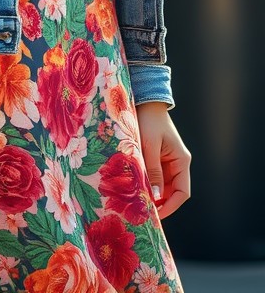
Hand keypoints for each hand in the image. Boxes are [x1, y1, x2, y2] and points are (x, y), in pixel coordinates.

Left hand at [136, 101, 190, 218]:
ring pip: (162, 186)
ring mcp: (167, 162)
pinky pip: (154, 177)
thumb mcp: (150, 145)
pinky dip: (146, 183)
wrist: (145, 101)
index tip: (156, 215)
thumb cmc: (148, 120)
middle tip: (141, 211)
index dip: (171, 206)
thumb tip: (155, 196)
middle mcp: (177, 164)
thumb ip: (153, 170)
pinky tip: (133, 187)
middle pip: (172, 192)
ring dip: (151, 193)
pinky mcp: (157, 158)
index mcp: (181, 161)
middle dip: (159, 203)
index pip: (182, 192)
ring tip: (135, 201)